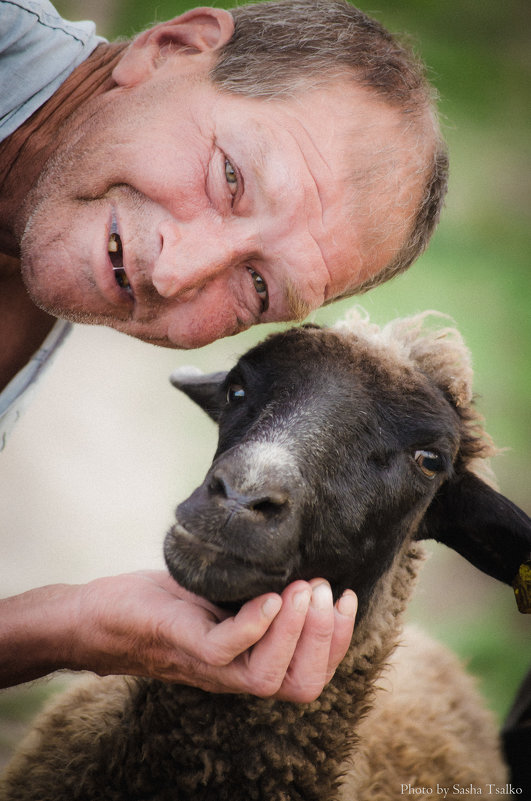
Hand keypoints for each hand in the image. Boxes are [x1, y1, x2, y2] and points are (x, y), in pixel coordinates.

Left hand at [1, 571, 356, 700]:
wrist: (104, 615)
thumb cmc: (169, 603)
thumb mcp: (227, 596)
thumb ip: (262, 592)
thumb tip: (305, 560)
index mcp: (252, 663)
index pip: (310, 676)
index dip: (337, 642)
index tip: (346, 597)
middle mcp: (236, 674)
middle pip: (301, 685)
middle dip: (324, 639)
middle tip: (325, 589)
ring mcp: (211, 666)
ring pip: (269, 676)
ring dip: (295, 630)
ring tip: (304, 587)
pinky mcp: (186, 646)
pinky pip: (227, 649)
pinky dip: (255, 624)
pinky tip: (269, 596)